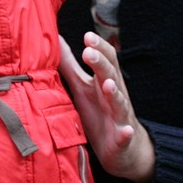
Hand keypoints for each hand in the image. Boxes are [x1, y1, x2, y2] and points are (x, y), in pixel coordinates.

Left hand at [57, 32, 154, 182]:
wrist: (121, 147)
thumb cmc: (99, 111)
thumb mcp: (82, 87)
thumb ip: (70, 64)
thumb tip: (56, 39)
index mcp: (103, 81)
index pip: (106, 59)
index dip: (98, 47)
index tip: (87, 35)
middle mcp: (114, 96)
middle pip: (111, 75)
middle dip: (101, 63)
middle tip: (89, 51)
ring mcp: (119, 117)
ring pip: (119, 103)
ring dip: (114, 93)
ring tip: (107, 84)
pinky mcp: (121, 138)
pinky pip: (124, 135)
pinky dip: (125, 133)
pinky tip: (126, 130)